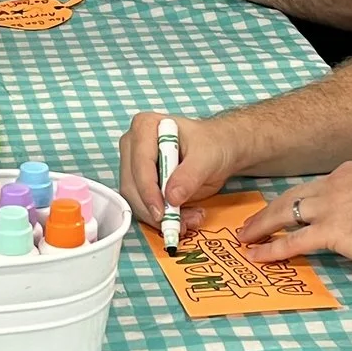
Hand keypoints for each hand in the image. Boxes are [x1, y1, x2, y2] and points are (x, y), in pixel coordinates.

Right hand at [117, 109, 245, 224]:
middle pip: (132, 184)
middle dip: (154, 209)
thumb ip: (190, 175)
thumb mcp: (207, 156)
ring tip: (189, 219)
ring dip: (159, 217)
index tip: (162, 212)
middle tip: (179, 224)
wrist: (219, 150)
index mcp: (145, 126)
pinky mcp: (140, 184)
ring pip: (135, 199)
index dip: (148, 190)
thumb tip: (171, 197)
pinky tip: (183, 217)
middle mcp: (134, 144)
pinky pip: (144, 206)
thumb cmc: (213, 144)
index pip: (140, 163)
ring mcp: (135, 165)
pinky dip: (162, 217)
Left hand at [237, 161, 351, 274]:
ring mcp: (331, 206)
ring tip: (245, 240)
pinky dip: (272, 249)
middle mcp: (335, 184)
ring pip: (285, 215)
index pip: (312, 187)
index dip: (294, 200)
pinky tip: (258, 256)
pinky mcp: (331, 230)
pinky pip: (293, 241)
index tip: (281, 209)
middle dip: (267, 211)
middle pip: (291, 196)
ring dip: (261, 228)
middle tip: (249, 224)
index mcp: (349, 173)